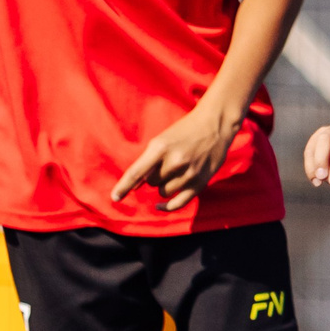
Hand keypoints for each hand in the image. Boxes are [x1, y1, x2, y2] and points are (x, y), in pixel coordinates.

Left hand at [113, 105, 239, 210]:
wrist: (215, 124)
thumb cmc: (184, 130)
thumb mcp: (162, 139)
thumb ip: (148, 161)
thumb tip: (134, 186)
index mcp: (160, 147)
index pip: (136, 172)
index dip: (123, 186)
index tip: (115, 197)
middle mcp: (174, 161)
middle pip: (150, 182)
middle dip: (153, 175)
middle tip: (165, 162)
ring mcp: (188, 173)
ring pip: (163, 191)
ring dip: (164, 184)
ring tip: (175, 170)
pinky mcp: (200, 182)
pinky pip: (178, 202)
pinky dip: (166, 206)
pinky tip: (158, 206)